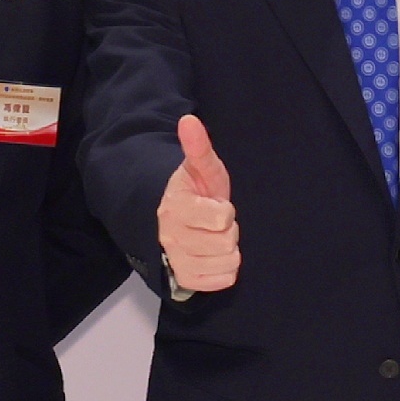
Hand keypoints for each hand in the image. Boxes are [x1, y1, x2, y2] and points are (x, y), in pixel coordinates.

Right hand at [158, 111, 240, 293]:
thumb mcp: (201, 168)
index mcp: (176, 208)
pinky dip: (225, 267)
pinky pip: (225, 279)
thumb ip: (198, 147)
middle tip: (214, 222)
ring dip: (227, 248)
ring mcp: (178, 261)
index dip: (224, 210)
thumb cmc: (194, 191)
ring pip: (228, 260)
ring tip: (213, 236)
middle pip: (227, 241)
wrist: (172, 220)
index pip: (222, 218)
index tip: (213, 204)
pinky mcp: (187, 280)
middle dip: (227, 229)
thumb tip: (189, 120)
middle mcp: (172, 238)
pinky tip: (213, 254)